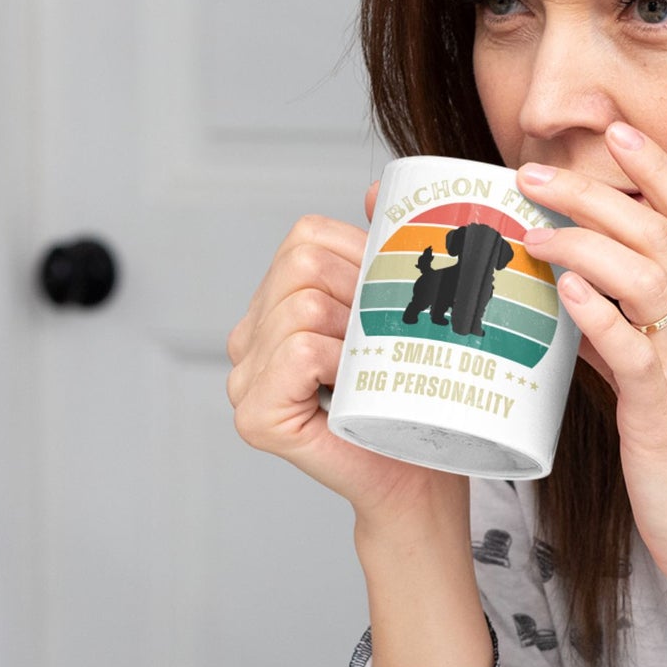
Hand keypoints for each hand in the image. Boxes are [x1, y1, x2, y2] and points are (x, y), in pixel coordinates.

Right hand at [226, 182, 466, 522]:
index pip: (307, 238)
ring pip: (303, 306)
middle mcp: (249, 339)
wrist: (423, 477)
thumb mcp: (402, 311)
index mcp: (274, 306)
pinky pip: (299, 351)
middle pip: (302, 267)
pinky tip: (354, 388)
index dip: (362, 259)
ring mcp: (244, 378)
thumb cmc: (416, 399)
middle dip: (361, 297)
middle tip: (388, 343)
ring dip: (356, 335)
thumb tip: (379, 188)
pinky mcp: (255, 415)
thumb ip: (382, 250)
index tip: (394, 302)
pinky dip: (338, 362)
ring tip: (373, 370)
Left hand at [518, 125, 666, 600]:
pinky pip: (631, 347)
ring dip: (583, 240)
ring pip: (647, 275)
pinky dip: (594, 310)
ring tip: (529, 229)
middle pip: (661, 232)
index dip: (658, 168)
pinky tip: (559, 287)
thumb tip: (580, 293)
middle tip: (533, 173)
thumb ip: (636, 334)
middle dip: (595, 192)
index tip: (616, 131)